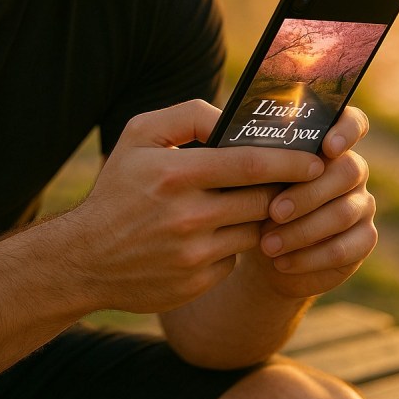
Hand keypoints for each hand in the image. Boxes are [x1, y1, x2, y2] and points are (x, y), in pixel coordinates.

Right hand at [63, 100, 324, 314]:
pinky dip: (235, 245)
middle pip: (263, 200)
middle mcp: (188, 216)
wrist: (84, 258)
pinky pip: (236, 259)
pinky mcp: (199, 282)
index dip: (291, 161)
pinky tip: (219, 235)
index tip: (314, 159)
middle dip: (284, 189)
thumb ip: (187, 115)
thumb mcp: (138, 136)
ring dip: (262, 217)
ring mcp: (195, 254)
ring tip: (256, 203)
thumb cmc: (117, 189)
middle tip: (296, 180)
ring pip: (256, 231)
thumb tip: (232, 119)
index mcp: (175, 173)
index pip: (252, 163)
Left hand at [255, 106, 376, 297]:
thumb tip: (221, 128)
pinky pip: (345, 248)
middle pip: (347, 171)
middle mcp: (351, 169)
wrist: (264, 249)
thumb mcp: (247, 174)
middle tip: (273, 211)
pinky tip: (282, 262)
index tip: (327, 147)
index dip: (346, 130)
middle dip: (307, 192)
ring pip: (343, 213)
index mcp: (326, 143)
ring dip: (302, 230)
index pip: (353, 122)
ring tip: (267, 244)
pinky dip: (310, 257)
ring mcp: (361, 204)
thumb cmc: (254, 197)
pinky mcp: (363, 240)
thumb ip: (245, 149)